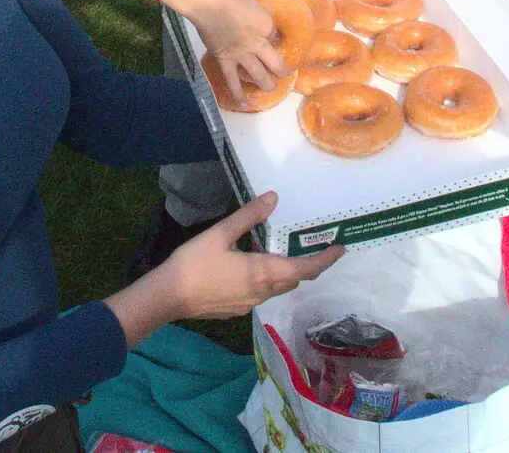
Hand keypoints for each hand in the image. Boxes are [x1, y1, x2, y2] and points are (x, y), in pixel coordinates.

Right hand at [155, 192, 344, 319]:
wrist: (168, 297)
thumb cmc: (195, 263)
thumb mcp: (221, 233)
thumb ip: (249, 216)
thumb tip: (273, 198)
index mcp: (263, 272)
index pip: (304, 269)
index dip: (325, 260)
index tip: (340, 250)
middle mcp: (262, 292)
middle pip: (294, 280)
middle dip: (308, 266)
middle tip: (316, 249)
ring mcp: (249, 304)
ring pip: (278, 288)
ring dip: (287, 273)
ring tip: (286, 255)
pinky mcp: (236, 310)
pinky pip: (261, 294)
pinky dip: (268, 281)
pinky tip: (254, 269)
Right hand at [194, 0, 284, 108]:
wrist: (208, 1)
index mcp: (267, 25)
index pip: (277, 36)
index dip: (275, 39)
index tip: (273, 40)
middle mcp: (258, 44)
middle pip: (276, 63)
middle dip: (282, 70)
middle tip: (285, 73)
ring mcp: (242, 55)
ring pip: (259, 76)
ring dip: (267, 84)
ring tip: (270, 88)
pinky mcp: (226, 61)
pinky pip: (233, 80)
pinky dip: (238, 93)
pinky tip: (243, 104)